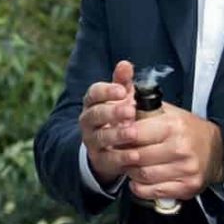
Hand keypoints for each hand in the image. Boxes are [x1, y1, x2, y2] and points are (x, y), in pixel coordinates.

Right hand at [77, 59, 139, 188]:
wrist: (110, 147)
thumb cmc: (118, 115)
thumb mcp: (121, 98)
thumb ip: (123, 82)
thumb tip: (125, 64)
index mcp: (93, 103)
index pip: (93, 94)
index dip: (106, 91)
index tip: (122, 90)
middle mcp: (88, 122)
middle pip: (94, 115)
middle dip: (112, 112)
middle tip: (130, 110)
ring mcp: (92, 141)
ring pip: (100, 137)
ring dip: (116, 135)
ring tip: (133, 132)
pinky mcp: (100, 160)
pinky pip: (108, 159)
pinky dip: (121, 157)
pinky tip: (135, 155)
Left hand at [120, 100, 223, 205]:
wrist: (217, 149)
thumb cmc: (187, 130)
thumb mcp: (168, 113)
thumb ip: (144, 111)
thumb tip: (118, 110)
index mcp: (173, 126)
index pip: (135, 133)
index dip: (121, 136)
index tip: (115, 137)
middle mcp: (181, 148)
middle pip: (137, 156)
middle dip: (123, 155)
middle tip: (119, 154)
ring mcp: (185, 169)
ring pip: (143, 175)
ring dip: (130, 172)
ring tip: (129, 165)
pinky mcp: (187, 186)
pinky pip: (152, 191)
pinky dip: (139, 187)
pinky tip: (137, 180)